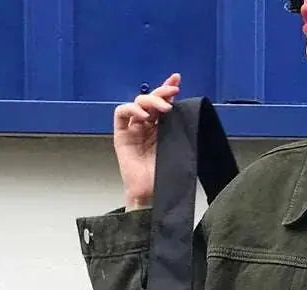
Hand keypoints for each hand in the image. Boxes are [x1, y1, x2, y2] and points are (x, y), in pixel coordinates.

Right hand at [113, 73, 181, 207]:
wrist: (151, 192)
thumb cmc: (164, 175)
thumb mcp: (177, 147)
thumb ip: (178, 129)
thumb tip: (184, 110)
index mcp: (161, 128)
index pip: (163, 102)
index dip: (168, 88)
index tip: (177, 79)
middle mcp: (147, 126)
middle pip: (151, 99)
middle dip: (161, 92)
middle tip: (172, 92)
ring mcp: (133, 129)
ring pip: (138, 103)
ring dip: (150, 100)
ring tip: (162, 108)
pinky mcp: (121, 135)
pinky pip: (122, 113)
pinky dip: (131, 108)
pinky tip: (142, 114)